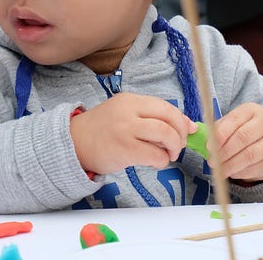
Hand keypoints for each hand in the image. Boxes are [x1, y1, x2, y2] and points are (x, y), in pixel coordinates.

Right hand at [70, 92, 196, 174]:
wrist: (74, 143)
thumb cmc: (102, 130)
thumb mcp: (124, 115)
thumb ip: (150, 117)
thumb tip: (186, 125)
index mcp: (129, 100)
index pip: (164, 105)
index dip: (181, 119)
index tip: (188, 130)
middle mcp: (128, 111)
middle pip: (168, 117)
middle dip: (180, 133)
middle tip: (179, 145)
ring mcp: (126, 130)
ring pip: (165, 134)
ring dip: (174, 147)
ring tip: (169, 154)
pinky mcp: (124, 149)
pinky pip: (155, 155)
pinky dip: (162, 160)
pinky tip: (156, 162)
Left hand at [210, 103, 262, 181]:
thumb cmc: (244, 128)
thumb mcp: (233, 122)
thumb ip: (219, 129)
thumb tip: (204, 139)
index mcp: (251, 110)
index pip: (234, 121)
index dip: (220, 135)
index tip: (208, 147)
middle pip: (243, 138)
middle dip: (224, 152)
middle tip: (212, 161)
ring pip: (250, 155)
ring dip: (231, 165)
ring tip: (220, 170)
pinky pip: (256, 167)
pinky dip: (241, 172)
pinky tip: (232, 172)